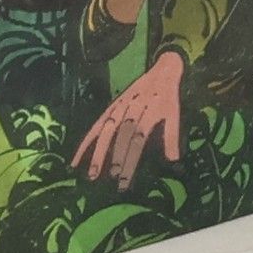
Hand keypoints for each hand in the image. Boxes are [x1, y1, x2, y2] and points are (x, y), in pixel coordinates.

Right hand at [74, 50, 184, 189]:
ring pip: (106, 131)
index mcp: (148, 113)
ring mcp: (119, 108)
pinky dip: (87, 141)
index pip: (137, 141)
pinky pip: (97, 124)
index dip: (129, 161)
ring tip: (92, 173)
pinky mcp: (111, 107)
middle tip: (109, 180)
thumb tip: (173, 159)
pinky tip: (78, 157)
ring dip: (98, 152)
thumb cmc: (169, 95)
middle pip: (121, 137)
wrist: (162, 70)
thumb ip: (172, 135)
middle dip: (115, 159)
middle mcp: (131, 110)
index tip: (124, 182)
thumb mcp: (175, 112)